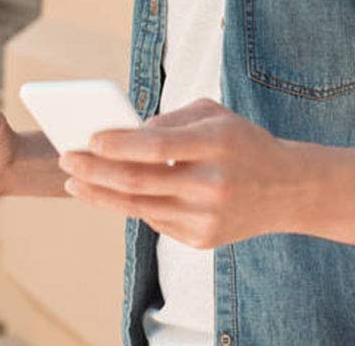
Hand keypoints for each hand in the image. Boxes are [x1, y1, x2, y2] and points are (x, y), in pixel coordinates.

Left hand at [57, 97, 297, 248]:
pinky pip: (155, 220)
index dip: (120, 144)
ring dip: (100, 194)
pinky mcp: (202, 240)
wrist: (288, 189)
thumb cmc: (241, 141)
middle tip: (66, 159)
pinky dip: (130, 205)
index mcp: (216, 144)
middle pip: (139, 181)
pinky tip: (109, 192)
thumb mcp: (213, 114)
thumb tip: (124, 135)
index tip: (89, 138)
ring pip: (139, 207)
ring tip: (74, 181)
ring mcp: (207, 218)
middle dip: (95, 170)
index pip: (158, 147)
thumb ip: (170, 120)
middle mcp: (211, 184)